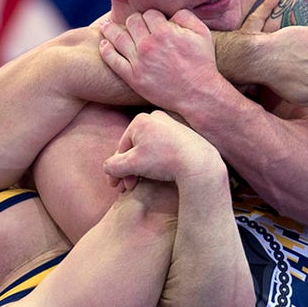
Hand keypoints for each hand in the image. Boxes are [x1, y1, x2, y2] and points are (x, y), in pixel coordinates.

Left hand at [99, 9, 224, 112]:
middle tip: (133, 24)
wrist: (198, 94)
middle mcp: (148, 44)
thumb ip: (185, 16)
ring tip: (105, 27)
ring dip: (110, 29)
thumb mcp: (202, 33)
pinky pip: (112, 59)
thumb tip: (169, 14)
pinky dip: (106, 49)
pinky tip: (104, 44)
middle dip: (134, 21)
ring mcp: (138, 61)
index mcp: (164, 31)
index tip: (152, 21)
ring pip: (117, 37)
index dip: (151, 16)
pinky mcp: (132, 77)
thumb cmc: (202, 63)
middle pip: (132, 22)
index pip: (148, 14)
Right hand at [102, 111, 222, 190]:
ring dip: (142, 169)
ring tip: (141, 184)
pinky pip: (164, 150)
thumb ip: (113, 166)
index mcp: (141, 120)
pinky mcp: (185, 135)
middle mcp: (156, 118)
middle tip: (127, 188)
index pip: (122, 148)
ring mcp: (172, 125)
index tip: (116, 187)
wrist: (200, 162)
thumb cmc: (165, 161)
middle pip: (135, 148)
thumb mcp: (132, 164)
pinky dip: (158, 163)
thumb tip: (107, 168)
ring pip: (150, 150)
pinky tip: (158, 177)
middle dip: (129, 171)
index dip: (116, 170)